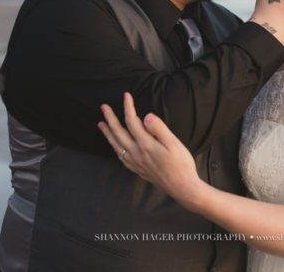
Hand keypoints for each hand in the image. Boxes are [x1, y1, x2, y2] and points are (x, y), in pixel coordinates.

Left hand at [97, 93, 203, 210]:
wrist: (182, 187)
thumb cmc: (181, 164)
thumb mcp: (174, 143)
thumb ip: (159, 128)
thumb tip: (146, 116)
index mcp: (145, 144)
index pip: (132, 121)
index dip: (128, 107)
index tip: (126, 95)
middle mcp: (137, 153)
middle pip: (119, 133)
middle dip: (110, 118)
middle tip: (104, 107)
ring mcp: (136, 163)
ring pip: (116, 145)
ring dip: (108, 133)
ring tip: (101, 125)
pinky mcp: (138, 170)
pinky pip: (121, 156)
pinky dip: (115, 147)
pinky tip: (115, 146)